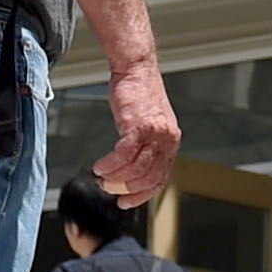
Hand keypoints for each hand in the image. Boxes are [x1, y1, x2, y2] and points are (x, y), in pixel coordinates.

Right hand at [96, 59, 181, 199]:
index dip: (142, 195)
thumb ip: (148, 145)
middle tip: (109, 190)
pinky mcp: (137, 125)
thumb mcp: (151, 123)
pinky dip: (109, 165)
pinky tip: (100, 166)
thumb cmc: (140, 94)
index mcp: (171, 142)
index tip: (127, 202)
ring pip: (134, 168)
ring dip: (115, 178)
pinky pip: (122, 154)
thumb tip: (134, 169)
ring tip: (101, 177)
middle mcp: (166, 139)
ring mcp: (153, 133)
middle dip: (126, 189)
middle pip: (147, 178)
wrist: (137, 69)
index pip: (160, 179)